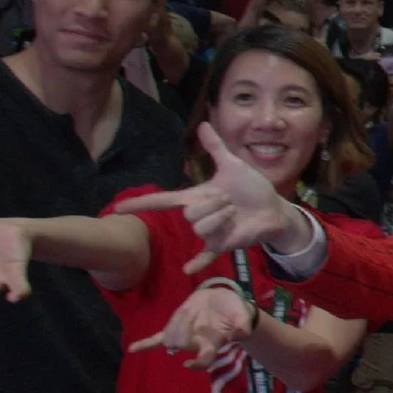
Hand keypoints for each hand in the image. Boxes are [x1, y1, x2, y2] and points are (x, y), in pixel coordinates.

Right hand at [117, 124, 304, 271]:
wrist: (274, 208)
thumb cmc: (252, 188)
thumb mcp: (233, 166)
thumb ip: (215, 148)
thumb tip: (203, 124)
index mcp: (197, 197)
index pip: (163, 201)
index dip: (141, 203)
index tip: (118, 207)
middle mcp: (199, 216)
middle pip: (189, 213)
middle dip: (213, 203)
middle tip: (230, 200)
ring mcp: (210, 232)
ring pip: (200, 227)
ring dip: (221, 216)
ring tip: (234, 212)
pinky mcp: (223, 245)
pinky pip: (205, 255)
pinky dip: (197, 262)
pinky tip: (187, 269)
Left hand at [132, 281, 255, 364]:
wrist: (223, 301)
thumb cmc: (234, 310)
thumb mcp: (242, 313)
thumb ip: (242, 322)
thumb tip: (242, 331)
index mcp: (212, 343)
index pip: (204, 360)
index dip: (196, 364)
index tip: (187, 363)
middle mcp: (195, 344)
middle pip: (181, 344)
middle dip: (182, 329)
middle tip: (193, 313)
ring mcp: (182, 336)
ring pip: (171, 337)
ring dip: (175, 324)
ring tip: (190, 311)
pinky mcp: (174, 328)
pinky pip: (158, 339)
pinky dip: (145, 344)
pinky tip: (132, 349)